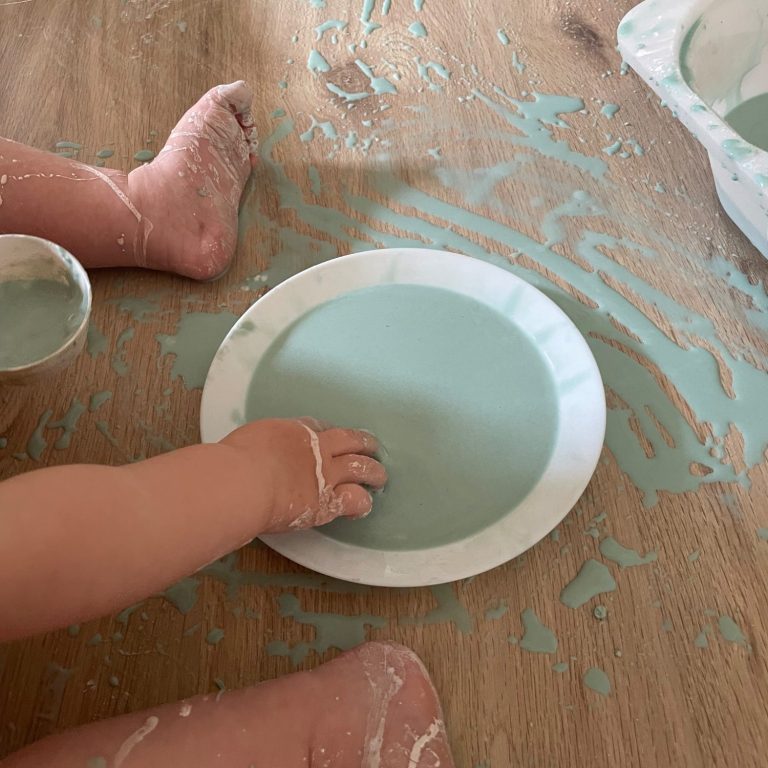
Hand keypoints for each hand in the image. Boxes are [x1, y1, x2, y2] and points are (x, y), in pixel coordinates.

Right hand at [220, 418, 386, 533]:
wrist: (244, 482)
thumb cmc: (235, 463)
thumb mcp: (246, 442)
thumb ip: (257, 448)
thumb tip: (249, 456)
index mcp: (294, 432)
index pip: (318, 427)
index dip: (329, 432)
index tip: (331, 436)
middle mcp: (316, 449)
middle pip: (349, 440)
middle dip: (363, 443)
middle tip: (371, 446)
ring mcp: (326, 474)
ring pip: (361, 467)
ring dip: (373, 471)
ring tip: (380, 476)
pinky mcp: (328, 500)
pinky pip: (355, 499)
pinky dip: (362, 502)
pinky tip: (364, 506)